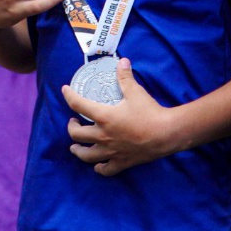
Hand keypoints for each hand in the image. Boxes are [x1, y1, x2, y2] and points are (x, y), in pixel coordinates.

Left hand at [63, 59, 178, 175]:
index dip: (69, 96)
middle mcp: (103, 136)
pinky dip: (99, 168)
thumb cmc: (150, 112)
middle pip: (77, 134)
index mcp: (104, 117)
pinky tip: (97, 166)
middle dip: (71, 127)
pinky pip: (105, 170)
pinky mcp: (121, 162)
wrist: (166, 134)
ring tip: (76, 147)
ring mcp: (110, 151)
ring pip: (86, 155)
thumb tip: (122, 61)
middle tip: (74, 122)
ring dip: (78, 150)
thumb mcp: (136, 92)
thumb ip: (125, 77)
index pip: (78, 105)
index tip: (65, 91)